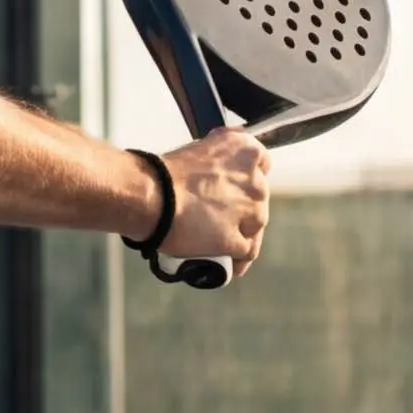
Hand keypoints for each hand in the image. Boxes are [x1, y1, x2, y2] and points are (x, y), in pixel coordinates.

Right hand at [152, 129, 270, 282]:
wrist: (150, 195)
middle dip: (243, 210)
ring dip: (241, 236)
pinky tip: (225, 263)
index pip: (262, 165)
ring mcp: (251, 212)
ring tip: (221, 245)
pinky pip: (246, 253)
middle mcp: (255, 180)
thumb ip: (218, 155)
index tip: (234, 188)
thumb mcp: (199, 148)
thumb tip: (216, 164)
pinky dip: (237, 260)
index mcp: (246, 151)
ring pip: (255, 229)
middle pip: (258, 200)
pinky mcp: (239, 239)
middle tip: (218, 218)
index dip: (246, 180)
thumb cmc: (164, 174)